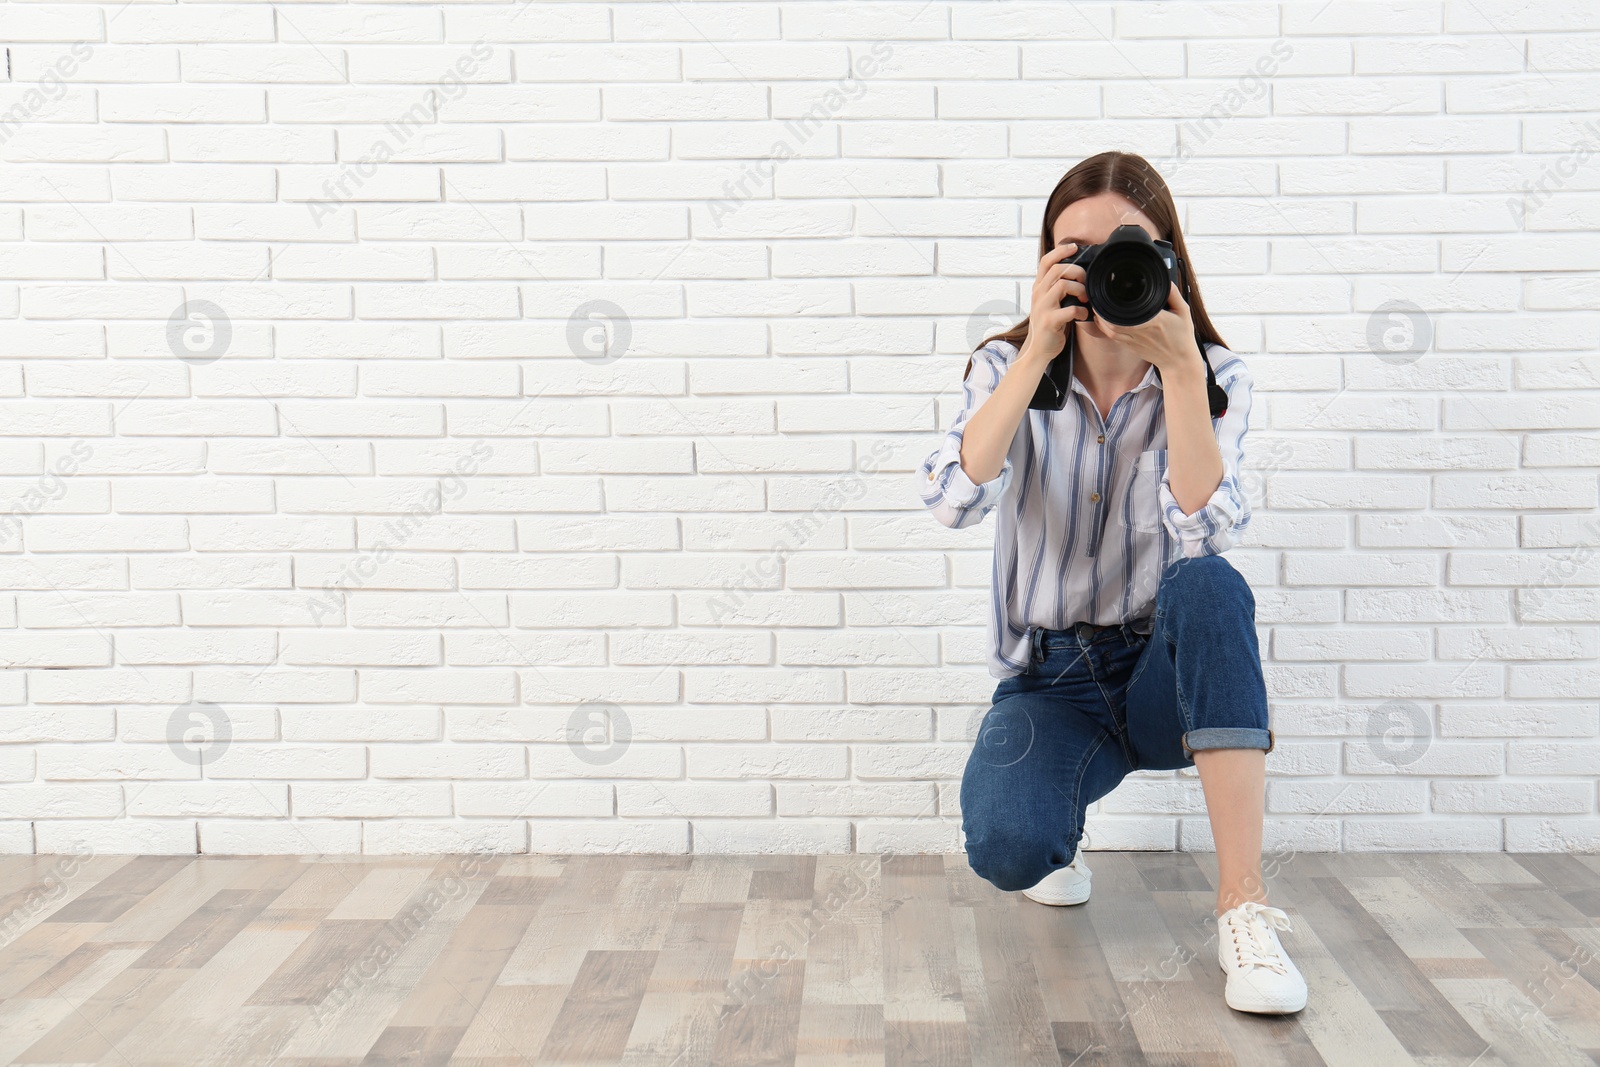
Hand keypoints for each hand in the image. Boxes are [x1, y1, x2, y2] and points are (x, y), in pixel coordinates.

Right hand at [1020, 242, 1089, 363]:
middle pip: (1059, 269)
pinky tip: (1083, 315)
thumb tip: (1078, 273)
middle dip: (1077, 272)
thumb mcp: (1050, 301)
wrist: (1039, 349)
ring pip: (1064, 285)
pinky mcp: (1049, 321)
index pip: (1046, 261)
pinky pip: (1070, 309)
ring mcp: (1043, 307)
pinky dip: (1081, 311)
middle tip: (1085, 281)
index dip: (1061, 251)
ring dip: (1080, 290)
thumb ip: (1058, 287)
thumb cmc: (1049, 324)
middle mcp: (1038, 294)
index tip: (1075, 247)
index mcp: (1039, 287)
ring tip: (1085, 299)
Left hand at [1093, 282, 1204, 375]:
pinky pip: (1113, 338)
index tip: (1110, 292)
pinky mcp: (1131, 347)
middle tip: (1098, 299)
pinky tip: (1103, 320)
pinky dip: (1105, 329)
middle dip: (1102, 311)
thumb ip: (1173, 294)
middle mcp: (1141, 332)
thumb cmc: (1182, 335)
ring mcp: (1134, 341)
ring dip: (1101, 320)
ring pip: (1110, 331)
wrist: (1179, 360)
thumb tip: (1165, 280)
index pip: (1130, 313)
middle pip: (1113, 323)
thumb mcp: (1183, 311)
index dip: (1115, 304)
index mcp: (1154, 321)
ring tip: (1098, 308)